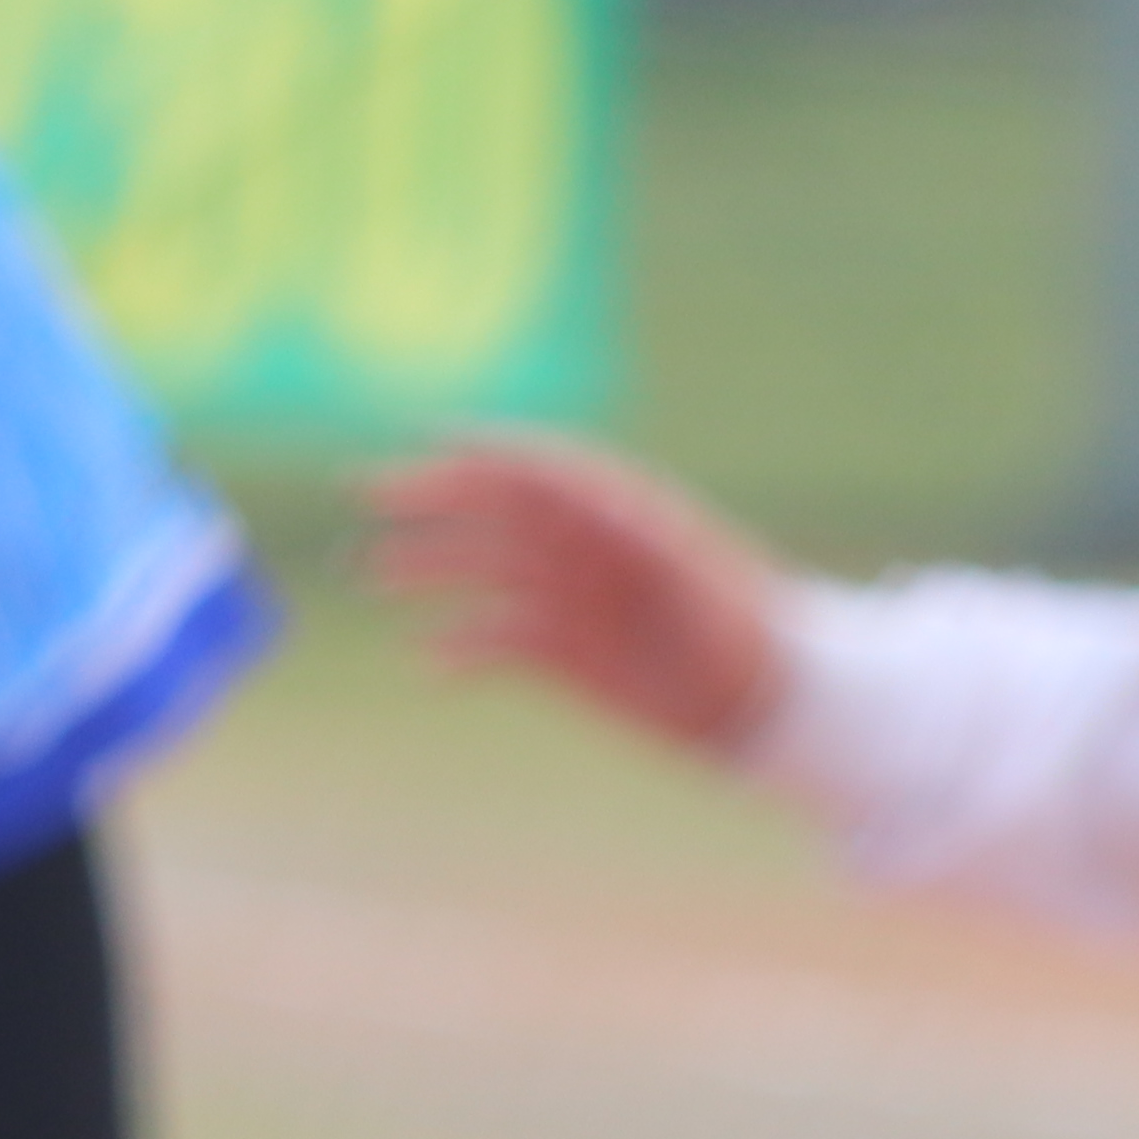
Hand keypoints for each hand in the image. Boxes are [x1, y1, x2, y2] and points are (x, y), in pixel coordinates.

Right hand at [365, 432, 796, 755]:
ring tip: (373, 572)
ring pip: (484, 571)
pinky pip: (495, 641)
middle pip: (498, 510)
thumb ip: (645, 540)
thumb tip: (595, 505)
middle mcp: (586, 550)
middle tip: (371, 490)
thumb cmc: (745, 631)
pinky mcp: (562, 655)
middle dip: (434, 495)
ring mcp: (570, 601)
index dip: (487, 447)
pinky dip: (458, 647)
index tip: (432, 437)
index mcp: (621, 514)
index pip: (543, 468)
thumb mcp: (699, 578)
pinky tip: (427, 662)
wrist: (767, 702)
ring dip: (430, 566)